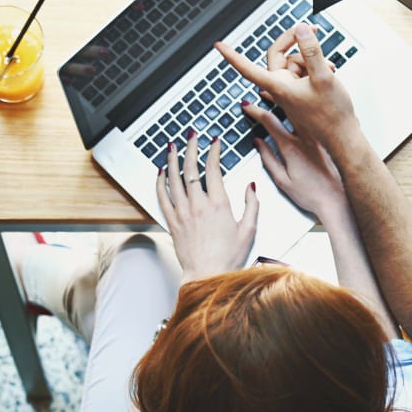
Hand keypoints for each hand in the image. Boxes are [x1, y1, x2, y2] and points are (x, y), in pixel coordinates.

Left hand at [155, 136, 258, 281]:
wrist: (208, 275)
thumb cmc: (229, 257)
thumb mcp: (249, 230)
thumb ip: (251, 205)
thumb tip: (250, 186)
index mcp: (219, 204)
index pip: (213, 168)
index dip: (213, 151)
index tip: (214, 141)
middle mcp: (198, 205)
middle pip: (191, 168)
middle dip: (191, 147)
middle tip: (191, 136)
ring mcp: (182, 212)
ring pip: (173, 178)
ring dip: (172, 159)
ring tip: (172, 145)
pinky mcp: (172, 222)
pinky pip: (162, 197)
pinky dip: (160, 182)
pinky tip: (161, 172)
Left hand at [215, 23, 359, 152]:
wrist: (342, 136)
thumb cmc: (332, 114)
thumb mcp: (324, 77)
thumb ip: (311, 52)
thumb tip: (300, 31)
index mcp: (279, 86)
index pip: (248, 69)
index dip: (232, 56)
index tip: (219, 46)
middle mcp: (281, 89)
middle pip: (279, 56)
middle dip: (297, 45)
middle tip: (312, 31)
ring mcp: (291, 91)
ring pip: (295, 63)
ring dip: (312, 59)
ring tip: (329, 67)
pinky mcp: (300, 94)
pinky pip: (303, 73)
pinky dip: (315, 68)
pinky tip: (329, 72)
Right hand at [243, 102, 346, 222]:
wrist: (339, 201)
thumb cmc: (312, 195)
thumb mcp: (282, 181)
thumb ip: (268, 159)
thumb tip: (258, 143)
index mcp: (291, 147)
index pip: (268, 121)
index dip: (255, 111)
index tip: (247, 106)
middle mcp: (306, 137)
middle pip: (287, 107)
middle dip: (273, 96)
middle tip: (264, 90)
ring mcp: (319, 137)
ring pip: (304, 110)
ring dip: (291, 99)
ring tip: (282, 92)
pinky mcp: (329, 140)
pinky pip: (316, 118)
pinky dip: (306, 109)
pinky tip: (304, 106)